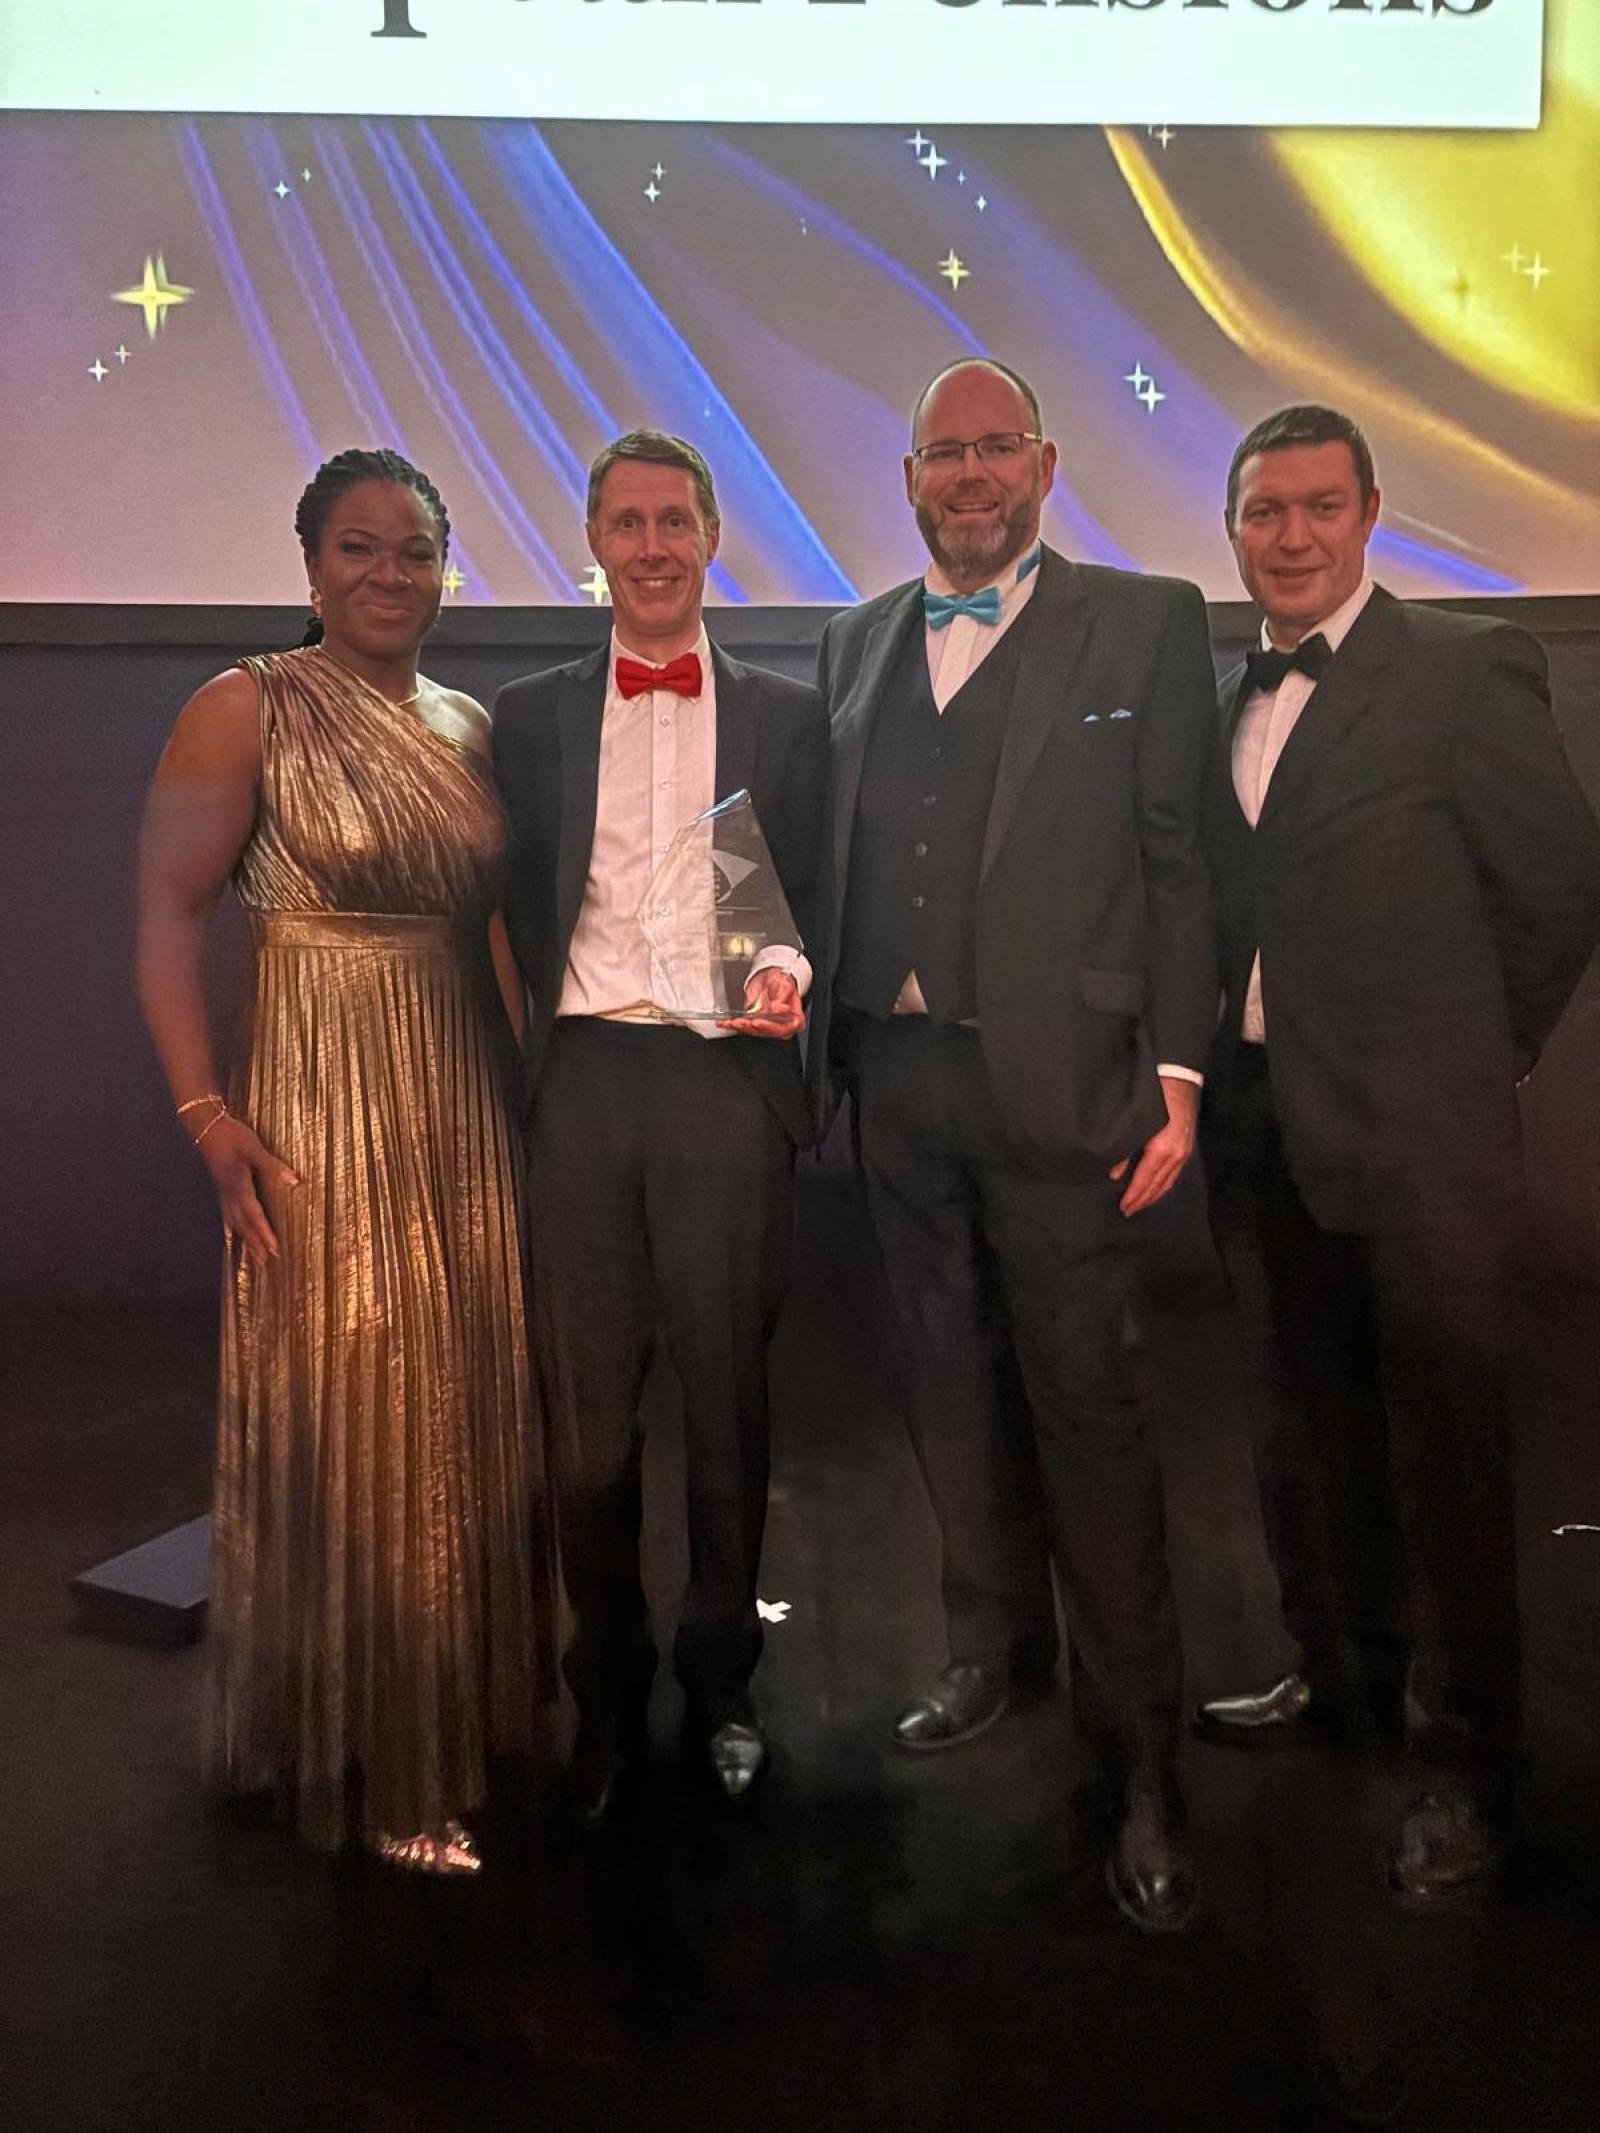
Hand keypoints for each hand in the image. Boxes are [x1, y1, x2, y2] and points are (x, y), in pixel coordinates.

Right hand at [195, 1115, 298, 1263]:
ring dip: (246, 1240)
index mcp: (239, 1186)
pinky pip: (229, 1215)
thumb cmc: (231, 1135)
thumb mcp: (253, 1147)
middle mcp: (229, 1194)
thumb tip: (294, 1180)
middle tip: (267, 1263)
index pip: (254, 1216)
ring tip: (255, 1256)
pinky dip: (236, 1228)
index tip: (274, 1250)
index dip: (264, 1234)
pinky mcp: (222, 1188)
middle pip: (244, 1225)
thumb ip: (272, 1165)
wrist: (205, 1126)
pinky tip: (239, 1232)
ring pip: (235, 1222)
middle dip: (255, 1244)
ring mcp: (224, 1192)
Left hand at [717, 967, 805, 1040]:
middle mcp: (781, 1025)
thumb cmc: (781, 982)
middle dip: (751, 1027)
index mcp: (795, 1018)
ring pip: (753, 1030)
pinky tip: (724, 1023)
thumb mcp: (784, 983)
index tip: (758, 1021)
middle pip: (766, 1032)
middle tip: (741, 1021)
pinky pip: (744, 1027)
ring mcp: (767, 1025)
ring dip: (740, 1026)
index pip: (784, 1028)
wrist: (772, 979)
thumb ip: (783, 994)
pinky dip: (732, 1024)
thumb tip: (777, 1007)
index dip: (770, 1027)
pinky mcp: (755, 1024)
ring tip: (730, 1021)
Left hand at [1110, 1074, 1198, 1216]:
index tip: (1123, 1207)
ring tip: (1142, 1204)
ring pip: (1168, 1181)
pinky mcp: (1187, 1146)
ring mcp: (1184, 1151)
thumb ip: (1125, 1149)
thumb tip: (1115, 1173)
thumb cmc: (1154, 1096)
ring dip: (1154, 1195)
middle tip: (1129, 1211)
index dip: (1133, 1195)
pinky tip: (1158, 1187)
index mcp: (1162, 1149)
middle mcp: (1177, 1154)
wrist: (1180, 1077)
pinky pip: (1175, 1173)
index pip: (1145, 1180)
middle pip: (1158, 1185)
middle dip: (1143, 1200)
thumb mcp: (1136, 1121)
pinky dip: (1165, 1184)